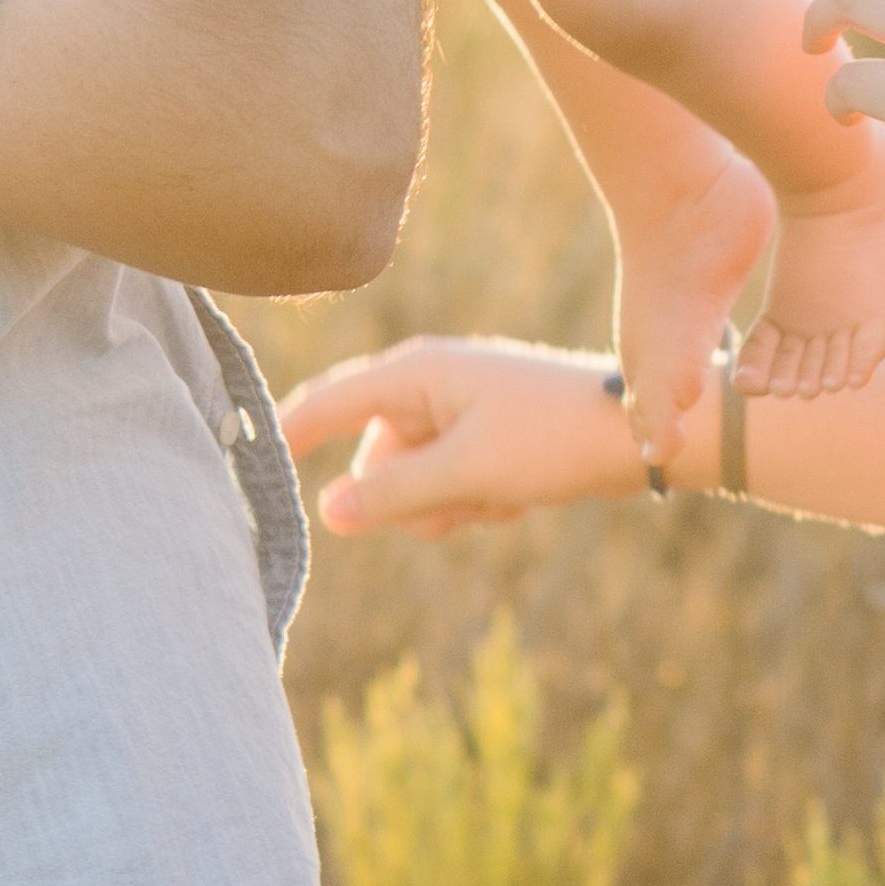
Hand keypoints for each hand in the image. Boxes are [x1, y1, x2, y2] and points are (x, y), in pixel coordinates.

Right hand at [277, 335, 642, 537]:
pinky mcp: (482, 436)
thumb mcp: (468, 472)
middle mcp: (428, 385)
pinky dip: (477, 499)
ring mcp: (456, 411)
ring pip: (415, 481)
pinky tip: (519, 494)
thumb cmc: (551, 439)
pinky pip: (450, 484)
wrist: (641, 434)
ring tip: (500, 495)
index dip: (289, 431)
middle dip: (412, 497)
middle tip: (463, 504)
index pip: (329, 401)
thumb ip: (393, 493)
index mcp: (415, 373)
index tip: (244, 461)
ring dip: (450, 504)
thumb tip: (326, 512)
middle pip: (376, 459)